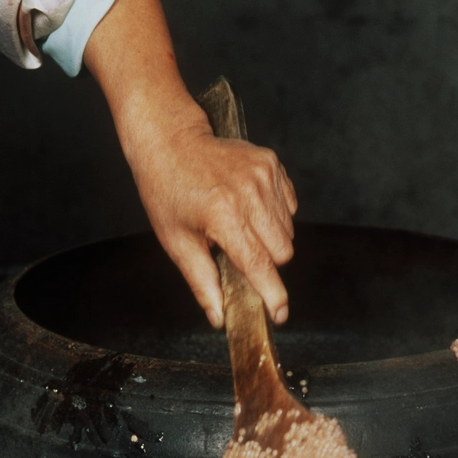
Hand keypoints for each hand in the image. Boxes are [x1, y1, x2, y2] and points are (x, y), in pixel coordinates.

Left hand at [124, 111, 296, 327]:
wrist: (170, 140)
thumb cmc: (167, 190)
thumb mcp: (177, 242)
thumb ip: (202, 282)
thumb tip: (218, 316)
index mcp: (223, 215)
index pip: (260, 265)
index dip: (272, 295)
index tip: (278, 314)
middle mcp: (249, 193)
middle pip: (283, 252)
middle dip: (267, 262)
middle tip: (239, 254)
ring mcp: (264, 175)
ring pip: (288, 230)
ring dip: (270, 238)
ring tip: (239, 225)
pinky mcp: (271, 163)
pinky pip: (289, 205)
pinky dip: (274, 214)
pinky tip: (248, 207)